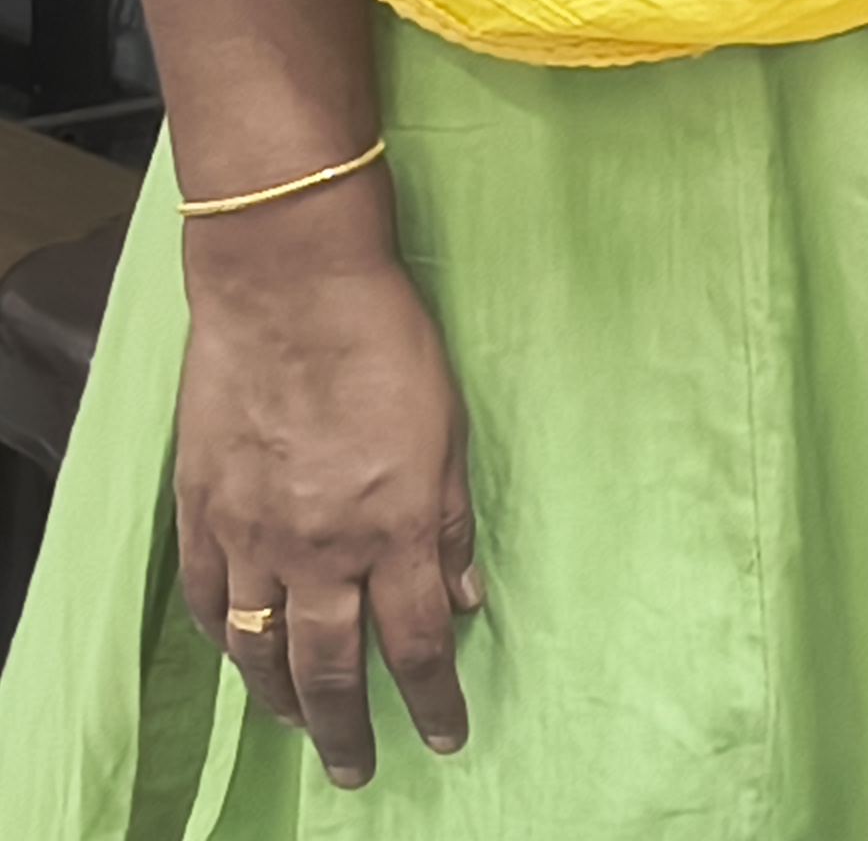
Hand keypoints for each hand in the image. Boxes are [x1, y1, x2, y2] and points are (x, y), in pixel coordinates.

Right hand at [173, 185, 477, 786]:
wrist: (290, 293)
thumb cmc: (388, 347)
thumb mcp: (451, 433)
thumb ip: (452, 524)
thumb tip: (465, 599)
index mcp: (396, 528)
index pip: (417, 643)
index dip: (432, 699)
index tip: (445, 737)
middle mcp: (323, 548)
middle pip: (332, 667)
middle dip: (351, 728)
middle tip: (360, 771)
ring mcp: (255, 535)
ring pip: (264, 649)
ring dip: (283, 701)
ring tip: (302, 730)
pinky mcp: (205, 513)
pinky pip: (213, 601)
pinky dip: (228, 640)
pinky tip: (243, 658)